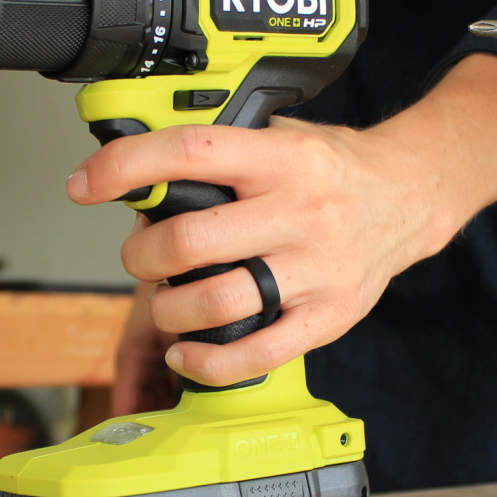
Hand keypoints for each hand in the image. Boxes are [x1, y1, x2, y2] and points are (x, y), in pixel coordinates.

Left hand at [68, 53, 496, 388]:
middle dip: (141, 255)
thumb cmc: (335, 168)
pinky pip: (257, 354)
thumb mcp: (282, 134)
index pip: (191, 153)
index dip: (126, 168)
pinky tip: (188, 351)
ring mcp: (317, 269)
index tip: (87, 184)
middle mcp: (301, 212)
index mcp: (284, 159)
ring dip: (168, 309)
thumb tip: (140, 169)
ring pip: (217, 302)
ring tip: (165, 301)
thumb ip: (222, 151)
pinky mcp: (330, 315)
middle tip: (139, 256)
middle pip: (191, 241)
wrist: (410, 194)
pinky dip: (208, 362)